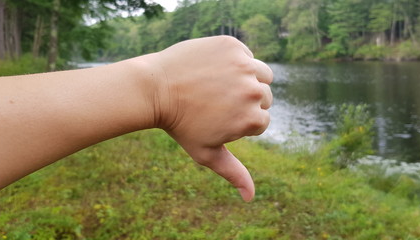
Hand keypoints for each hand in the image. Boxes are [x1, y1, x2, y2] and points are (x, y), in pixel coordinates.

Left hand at [150, 36, 272, 201]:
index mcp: (252, 119)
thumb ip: (234, 173)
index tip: (217, 118)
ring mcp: (243, 65)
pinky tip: (212, 69)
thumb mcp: (207, 152)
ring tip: (221, 85)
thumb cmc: (180, 125)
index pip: (261, 120)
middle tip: (215, 102)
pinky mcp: (232, 45)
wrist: (154, 90)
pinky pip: (245, 54)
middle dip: (245, 101)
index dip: (240, 121)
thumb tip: (250, 198)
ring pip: (262, 74)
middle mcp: (253, 91)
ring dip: (248, 79)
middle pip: (264, 97)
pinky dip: (234, 61)